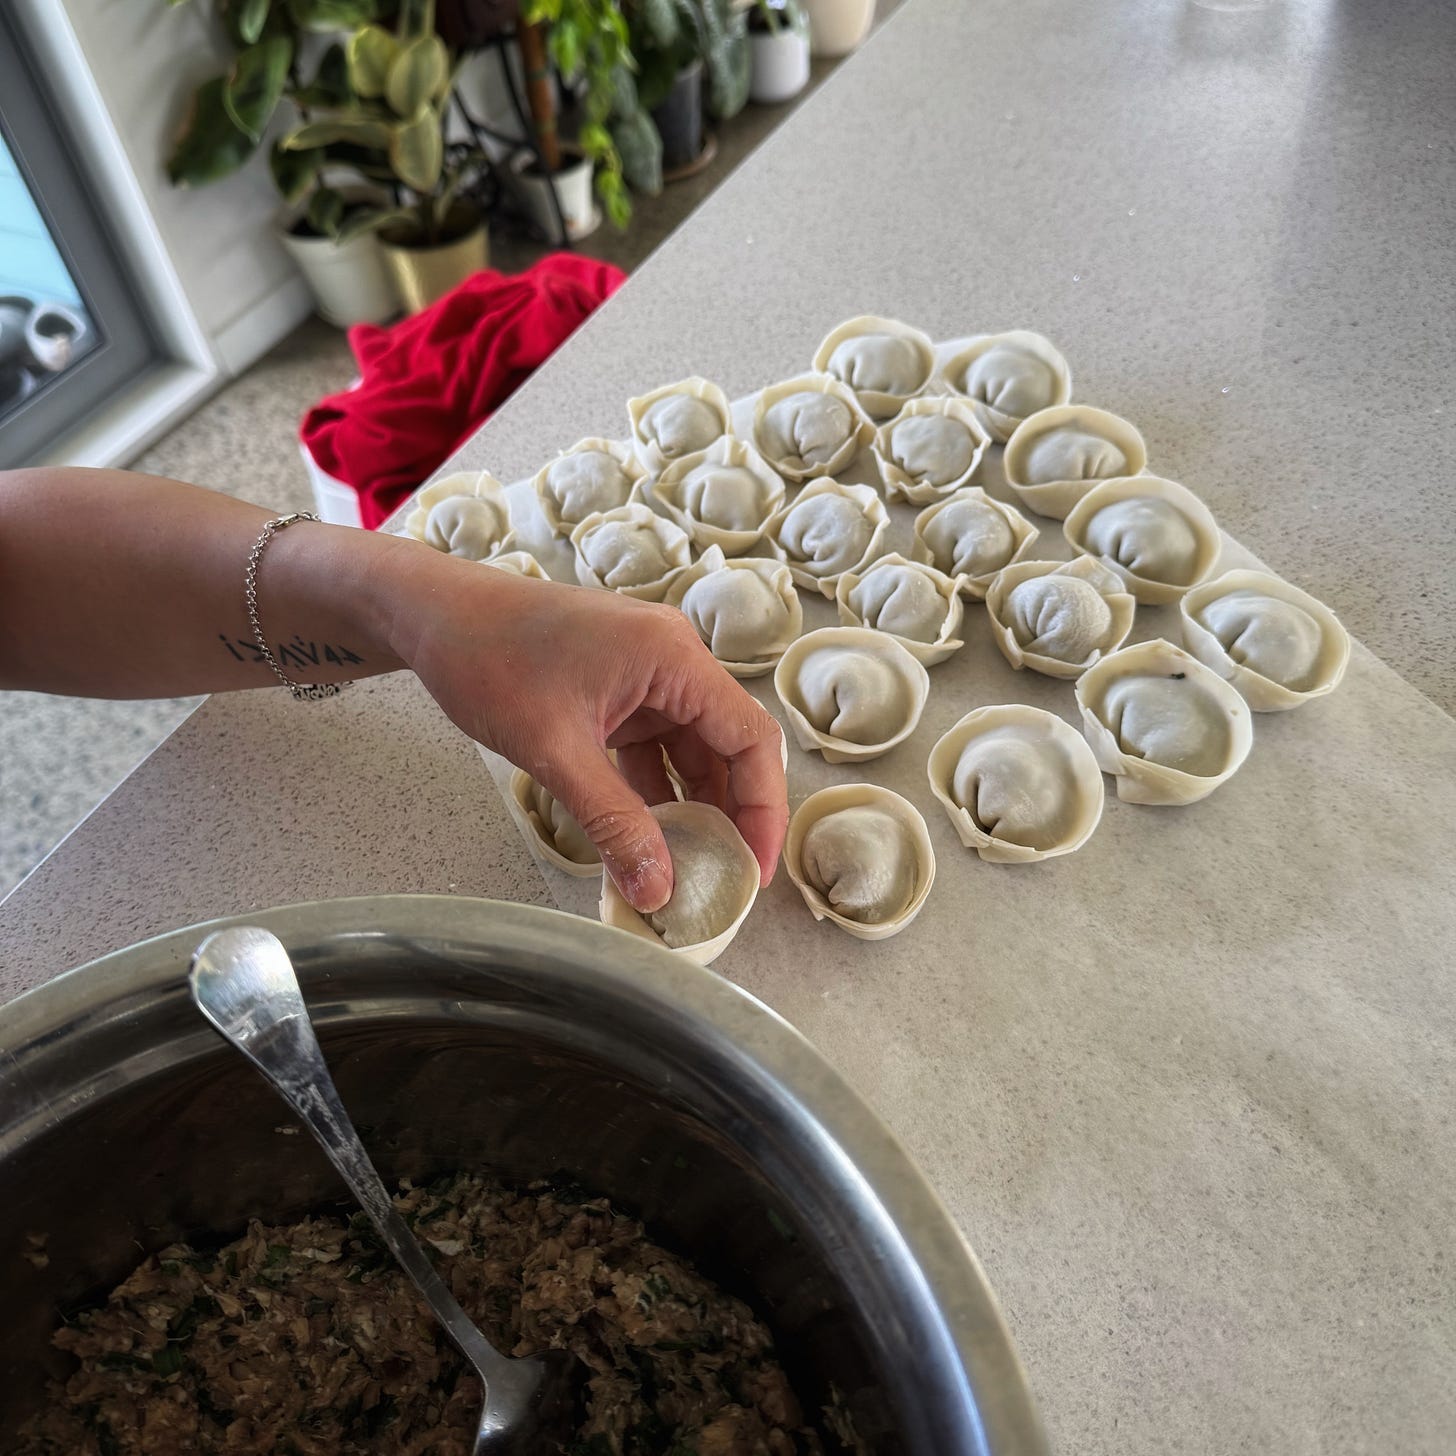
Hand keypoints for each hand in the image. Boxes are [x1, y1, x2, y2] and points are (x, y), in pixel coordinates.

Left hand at [379, 546, 787, 912]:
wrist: (429, 614)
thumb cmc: (487, 657)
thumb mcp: (554, 750)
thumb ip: (612, 821)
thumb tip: (656, 889)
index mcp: (673, 657)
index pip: (750, 737)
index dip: (762, 808)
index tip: (754, 867)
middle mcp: (671, 659)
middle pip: (727, 746)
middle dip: (728, 815)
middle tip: (722, 879)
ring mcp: (645, 673)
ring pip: (690, 751)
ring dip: (688, 807)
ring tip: (684, 869)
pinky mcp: (618, 689)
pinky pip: (654, 746)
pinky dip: (652, 791)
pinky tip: (646, 836)